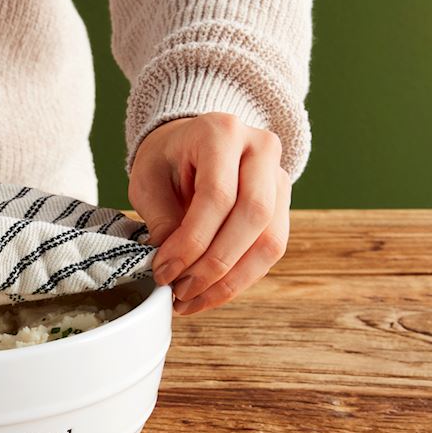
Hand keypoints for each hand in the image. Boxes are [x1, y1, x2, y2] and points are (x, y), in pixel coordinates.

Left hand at [129, 113, 291, 314]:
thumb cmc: (167, 160)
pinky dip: (241, 278)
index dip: (192, 242)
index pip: (217, 195)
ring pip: (270, 239)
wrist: (192, 144)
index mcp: (222, 132)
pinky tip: (211, 293)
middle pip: (253, 216)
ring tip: (193, 300)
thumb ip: (161, 220)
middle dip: (214, 264)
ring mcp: (278, 176)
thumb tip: (172, 269)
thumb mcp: (148, 181)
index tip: (165, 271)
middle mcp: (260, 148)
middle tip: (181, 290)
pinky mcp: (283, 204)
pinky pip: (271, 249)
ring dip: (231, 280)